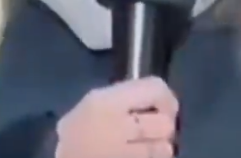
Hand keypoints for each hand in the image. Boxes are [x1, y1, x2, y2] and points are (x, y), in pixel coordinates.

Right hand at [55, 77, 178, 157]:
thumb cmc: (74, 136)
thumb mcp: (90, 105)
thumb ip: (120, 99)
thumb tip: (154, 99)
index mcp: (106, 102)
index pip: (155, 89)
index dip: (166, 98)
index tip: (163, 106)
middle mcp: (118, 127)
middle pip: (164, 123)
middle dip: (164, 128)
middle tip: (154, 131)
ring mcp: (125, 154)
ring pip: (164, 149)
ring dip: (160, 149)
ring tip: (145, 149)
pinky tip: (139, 157)